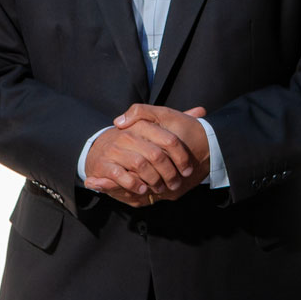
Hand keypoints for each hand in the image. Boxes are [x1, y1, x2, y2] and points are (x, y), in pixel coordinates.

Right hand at [84, 105, 208, 205]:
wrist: (98, 148)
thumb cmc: (132, 141)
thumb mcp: (152, 128)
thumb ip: (176, 122)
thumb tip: (202, 110)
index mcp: (143, 125)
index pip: (170, 139)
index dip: (181, 157)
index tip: (187, 170)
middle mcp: (128, 135)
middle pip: (156, 154)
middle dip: (169, 173)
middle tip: (175, 184)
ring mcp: (115, 149)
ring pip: (140, 164)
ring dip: (153, 180)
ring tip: (159, 188)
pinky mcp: (103, 164)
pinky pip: (121, 175)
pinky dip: (134, 184)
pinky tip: (142, 189)